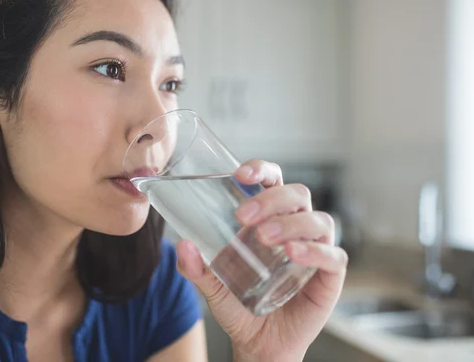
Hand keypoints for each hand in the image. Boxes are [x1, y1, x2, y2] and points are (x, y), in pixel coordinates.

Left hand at [176, 160, 347, 361]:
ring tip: (265, 238)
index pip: (274, 181)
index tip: (240, 174)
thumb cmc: (239, 306)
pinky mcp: (329, 276)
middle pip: (297, 195)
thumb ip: (196, 268)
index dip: (262, 170)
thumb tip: (182, 245)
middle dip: (271, 199)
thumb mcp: (212, 286)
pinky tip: (294, 252)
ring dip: (291, 223)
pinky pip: (333, 256)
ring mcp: (316, 250)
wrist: (258, 344)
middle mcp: (296, 228)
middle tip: (243, 217)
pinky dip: (314, 251)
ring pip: (317, 220)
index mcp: (270, 218)